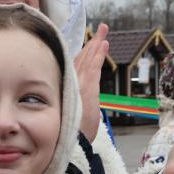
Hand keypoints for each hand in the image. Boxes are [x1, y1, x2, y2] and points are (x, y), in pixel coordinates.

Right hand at [76, 24, 109, 141]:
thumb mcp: (70, 117)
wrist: (70, 143)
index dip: (82, 54)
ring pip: (88, 59)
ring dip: (96, 44)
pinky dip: (99, 55)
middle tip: (100, 30)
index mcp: (68, 89)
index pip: (75, 67)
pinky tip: (104, 44)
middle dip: (91, 44)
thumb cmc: (71, 134)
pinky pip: (94, 66)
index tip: (89, 44)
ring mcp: (78, 84)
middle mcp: (71, 83)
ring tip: (104, 30)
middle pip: (82, 59)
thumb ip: (72, 106)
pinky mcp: (87, 87)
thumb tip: (74, 105)